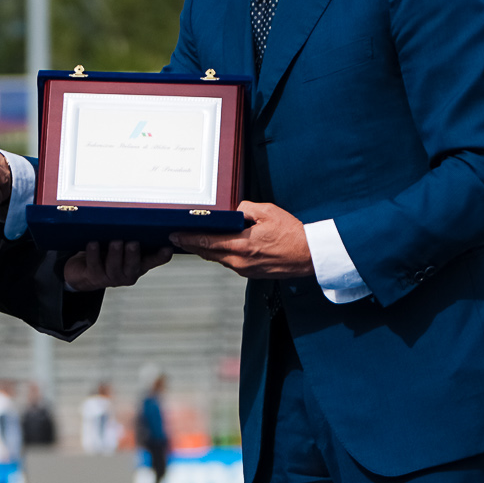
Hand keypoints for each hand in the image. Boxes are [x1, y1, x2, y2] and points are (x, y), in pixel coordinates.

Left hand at [62, 240, 173, 291]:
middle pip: (133, 266)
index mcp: (138, 265)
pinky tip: (93, 244)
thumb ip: (131, 235)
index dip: (161, 256)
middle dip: (133, 255)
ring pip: (114, 267)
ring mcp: (111, 277)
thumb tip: (138, 215)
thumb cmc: (104, 255)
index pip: (153, 261)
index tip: (167, 248)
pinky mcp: (94, 277)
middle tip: (133, 243)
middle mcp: (127, 273)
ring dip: (115, 254)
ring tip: (115, 242)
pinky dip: (93, 254)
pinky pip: (95, 265)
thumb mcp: (121, 245)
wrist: (83, 271)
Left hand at [170, 200, 313, 277]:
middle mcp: (239, 261)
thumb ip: (244, 209)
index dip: (188, 239)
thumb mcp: (267, 212)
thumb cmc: (291, 233)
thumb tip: (231, 213)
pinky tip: (218, 247)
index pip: (207, 242)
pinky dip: (220, 255)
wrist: (309, 256)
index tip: (174, 235)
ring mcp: (244, 270)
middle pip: (207, 253)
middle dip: (192, 245)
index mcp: (242, 245)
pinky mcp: (250, 273)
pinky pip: (229, 263)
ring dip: (206, 250)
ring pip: (218, 259)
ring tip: (194, 241)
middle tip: (177, 238)